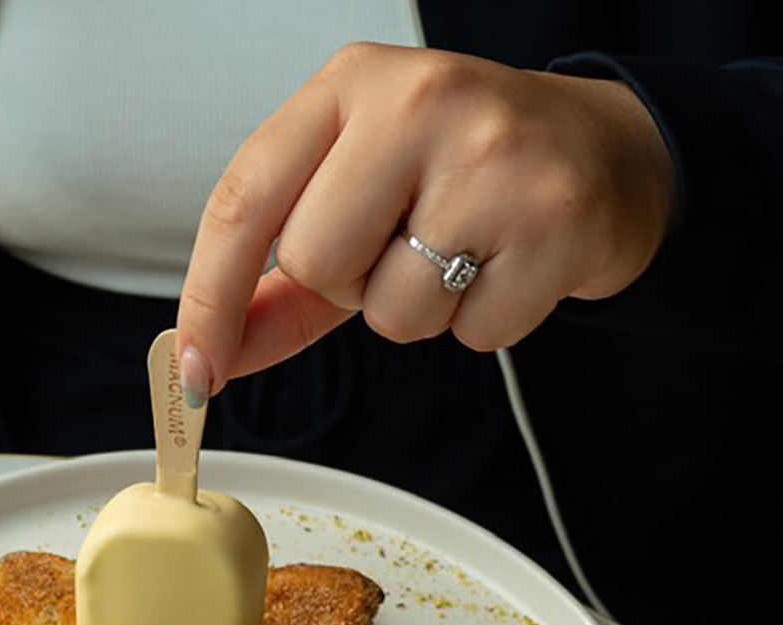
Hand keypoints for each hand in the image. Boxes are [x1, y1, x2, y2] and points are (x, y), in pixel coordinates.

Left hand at [176, 44, 675, 399]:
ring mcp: (492, 156)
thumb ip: (277, 284)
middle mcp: (417, 100)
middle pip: (314, 260)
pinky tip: (509, 266)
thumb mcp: (356, 199)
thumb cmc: (462, 173)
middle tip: (403, 245)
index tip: (194, 367)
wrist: (600, 153)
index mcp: (349, 85)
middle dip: (348, 285)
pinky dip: (484, 323)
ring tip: (463, 251)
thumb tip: (208, 356)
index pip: (243, 198)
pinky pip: (471, 333)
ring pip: (392, 311)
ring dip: (419, 310)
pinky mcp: (554, 218)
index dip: (208, 296)